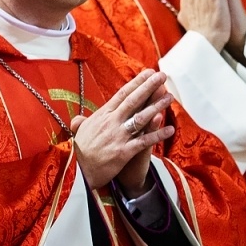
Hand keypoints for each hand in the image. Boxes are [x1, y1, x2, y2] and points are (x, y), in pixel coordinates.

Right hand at [71, 69, 173, 191]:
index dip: (137, 82)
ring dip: (156, 106)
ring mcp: (118, 136)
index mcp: (102, 115)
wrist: (76, 173)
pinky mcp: (123, 152)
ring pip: (140, 117)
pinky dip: (157, 134)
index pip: (122, 94)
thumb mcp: (79, 134)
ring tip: (170, 97)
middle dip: (149, 87)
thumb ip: (81, 124)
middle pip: (133, 100)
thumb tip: (78, 119)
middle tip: (162, 75)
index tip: (148, 72)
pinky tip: (170, 129)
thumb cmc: (78, 153)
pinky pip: (144, 141)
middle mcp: (111, 122)